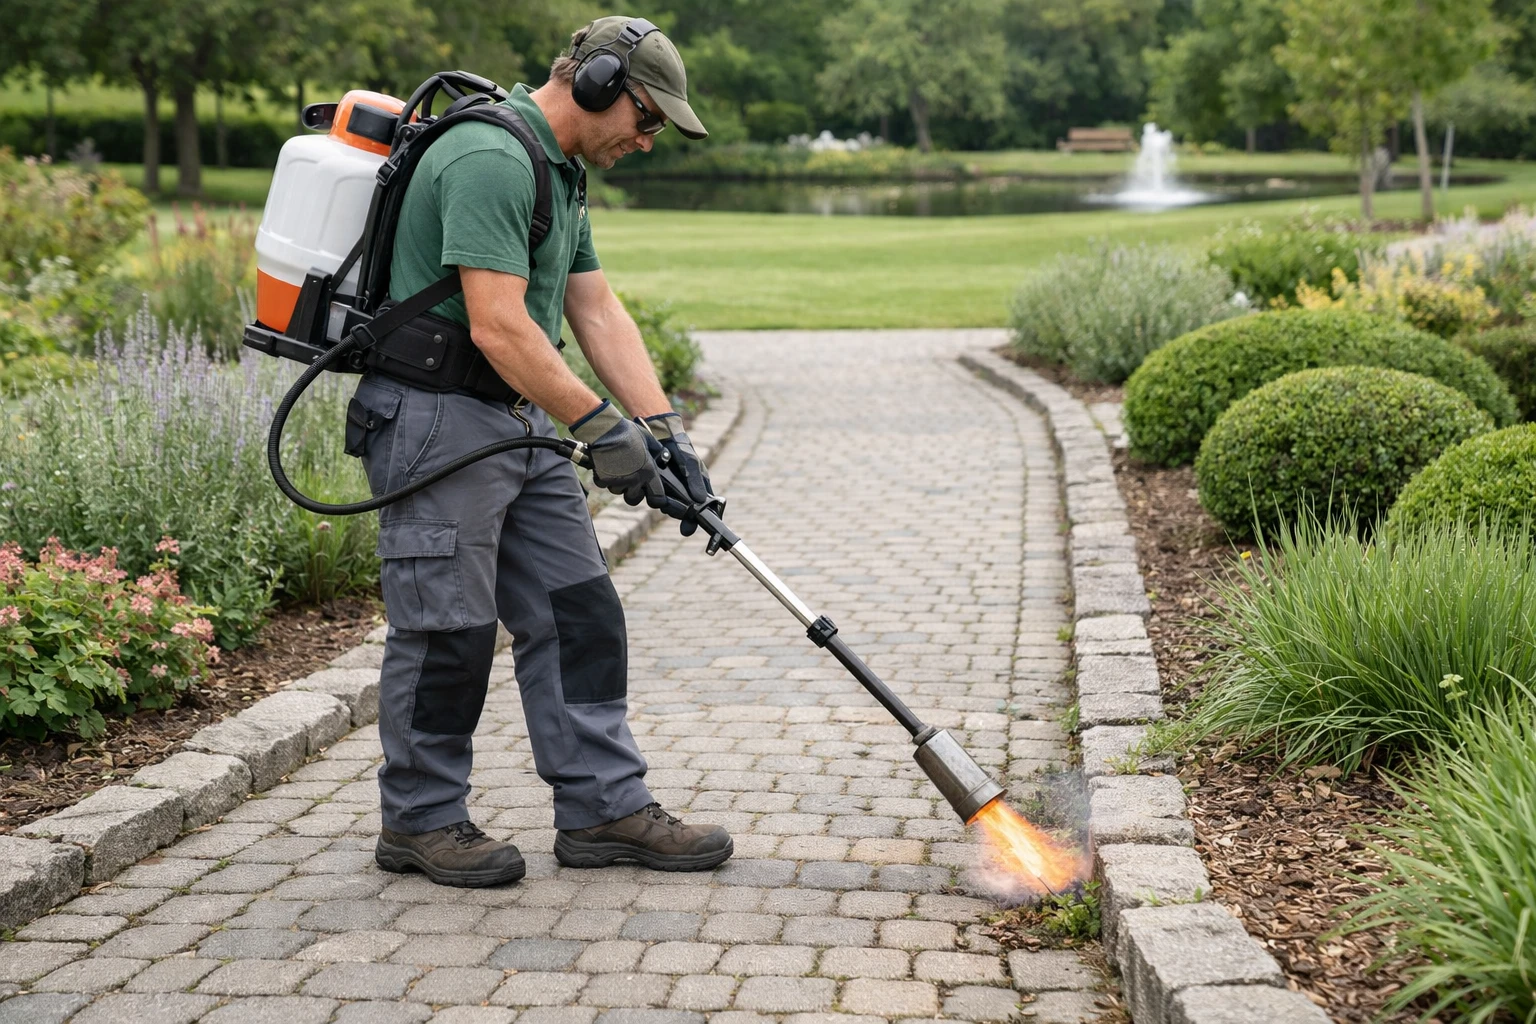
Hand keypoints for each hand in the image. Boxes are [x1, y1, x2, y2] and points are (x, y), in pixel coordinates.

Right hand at [571, 400, 662, 503]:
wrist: (605, 429)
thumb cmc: (628, 432)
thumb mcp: (648, 439)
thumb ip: (657, 451)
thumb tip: (664, 460)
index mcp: (649, 472)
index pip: (657, 497)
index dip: (655, 499)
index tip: (652, 496)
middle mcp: (635, 480)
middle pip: (634, 499)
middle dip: (632, 492)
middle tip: (629, 480)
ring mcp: (618, 481)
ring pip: (617, 491)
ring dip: (617, 483)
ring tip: (615, 467)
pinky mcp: (603, 479)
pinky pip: (604, 484)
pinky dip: (603, 477)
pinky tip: (605, 465)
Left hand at [645, 412, 713, 536]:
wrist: (661, 437)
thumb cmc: (681, 449)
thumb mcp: (690, 463)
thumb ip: (695, 481)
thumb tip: (700, 501)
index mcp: (700, 487)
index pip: (705, 509)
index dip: (698, 521)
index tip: (688, 529)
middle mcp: (687, 492)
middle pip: (686, 512)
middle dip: (679, 514)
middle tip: (671, 509)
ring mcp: (672, 491)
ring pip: (671, 506)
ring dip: (668, 507)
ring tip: (663, 501)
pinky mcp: (659, 488)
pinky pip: (658, 499)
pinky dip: (657, 499)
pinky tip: (654, 494)